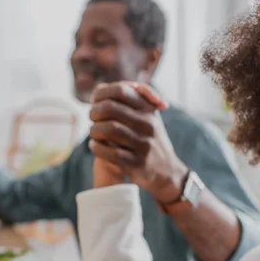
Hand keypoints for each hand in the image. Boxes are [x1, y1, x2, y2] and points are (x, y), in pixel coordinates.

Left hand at [88, 82, 187, 202]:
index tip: (96, 102)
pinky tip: (94, 146)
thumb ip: (127, 101)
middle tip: (92, 118)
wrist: (167, 170)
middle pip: (110, 108)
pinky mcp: (137, 163)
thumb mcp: (147, 116)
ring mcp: (143, 144)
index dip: (102, 94)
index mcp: (149, 109)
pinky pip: (111, 153)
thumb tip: (99, 89)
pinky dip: (97, 148)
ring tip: (93, 133)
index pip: (120, 91)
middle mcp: (148, 124)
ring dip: (94, 130)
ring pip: (109, 129)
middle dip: (95, 112)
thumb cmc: (149, 138)